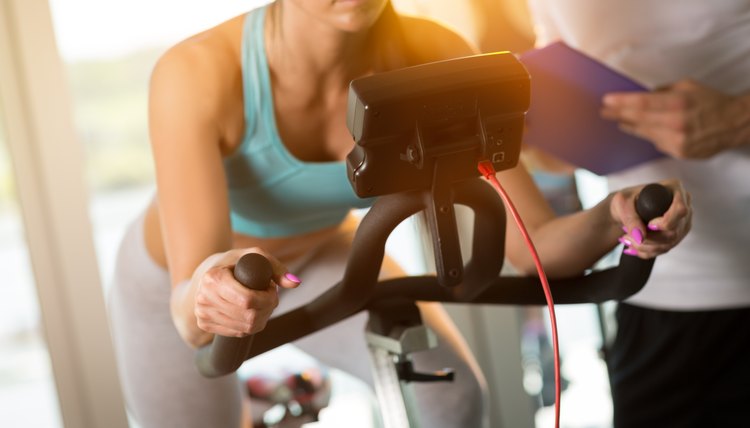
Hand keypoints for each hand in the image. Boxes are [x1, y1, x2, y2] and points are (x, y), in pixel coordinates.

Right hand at [193, 248, 300, 336]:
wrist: (207, 276)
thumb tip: (295, 283)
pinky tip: (251, 312)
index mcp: (213, 278)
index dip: (267, 298)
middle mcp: (204, 297)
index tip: (272, 289)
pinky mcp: (204, 324)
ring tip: (262, 304)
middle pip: (249, 316)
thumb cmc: (235, 264)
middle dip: (268, 308)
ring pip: (245, 328)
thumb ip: (276, 268)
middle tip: (270, 297)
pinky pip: (238, 333)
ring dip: (262, 318)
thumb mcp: (255, 257)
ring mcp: (202, 313)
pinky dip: (250, 325)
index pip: (248, 300)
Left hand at [601, 79, 749, 158]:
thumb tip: (639, 96)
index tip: (606, 101)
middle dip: (619, 115)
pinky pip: (657, 142)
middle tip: (603, 112)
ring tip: (619, 121)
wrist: (734, 124)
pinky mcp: (679, 152)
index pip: (642, 103)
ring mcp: (677, 141)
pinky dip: (651, 135)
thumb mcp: (687, 87)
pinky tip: (645, 129)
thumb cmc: (710, 101)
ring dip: (630, 126)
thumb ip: (662, 92)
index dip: (622, 103)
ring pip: (645, 133)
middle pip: (639, 119)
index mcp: (679, 103)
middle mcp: (676, 123)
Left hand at [609, 179, 691, 258]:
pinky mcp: (677, 235)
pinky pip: (665, 249)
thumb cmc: (625, 200)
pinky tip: (633, 247)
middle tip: (627, 235)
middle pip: (674, 231)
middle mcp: (683, 204)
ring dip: (645, 246)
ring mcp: (682, 222)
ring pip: (670, 243)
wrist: (625, 209)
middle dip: (649, 238)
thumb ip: (630, 218)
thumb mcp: (622, 203)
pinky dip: (647, 251)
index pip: (681, 210)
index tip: (649, 225)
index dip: (666, 222)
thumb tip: (641, 237)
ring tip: (626, 240)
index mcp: (673, 188)